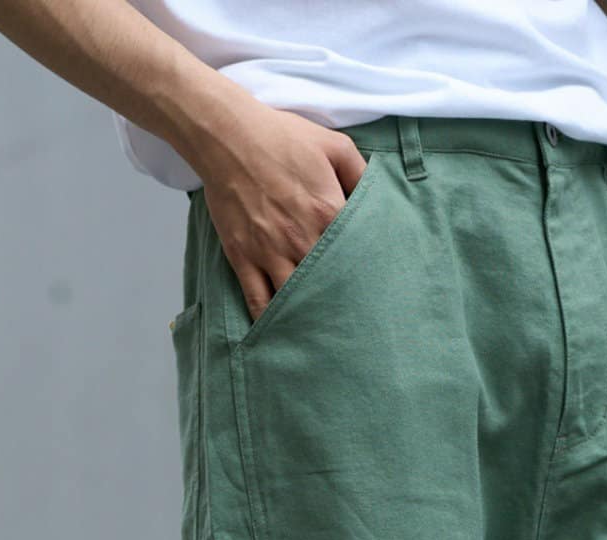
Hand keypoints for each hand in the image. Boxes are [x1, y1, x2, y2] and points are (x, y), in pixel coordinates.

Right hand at [190, 87, 367, 321]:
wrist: (228, 136)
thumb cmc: (281, 137)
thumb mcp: (335, 145)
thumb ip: (362, 174)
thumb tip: (378, 198)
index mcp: (330, 214)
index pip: (357, 257)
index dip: (366, 274)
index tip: (374, 288)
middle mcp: (303, 241)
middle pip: (329, 286)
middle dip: (341, 305)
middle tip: (354, 324)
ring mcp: (271, 253)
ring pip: (295, 300)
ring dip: (308, 318)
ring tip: (322, 335)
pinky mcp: (244, 258)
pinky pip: (258, 301)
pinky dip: (268, 321)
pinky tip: (280, 334)